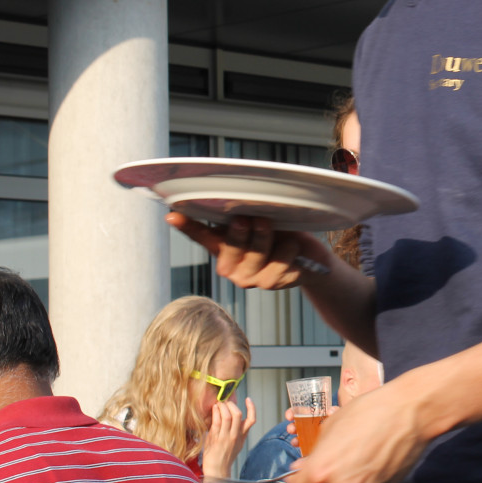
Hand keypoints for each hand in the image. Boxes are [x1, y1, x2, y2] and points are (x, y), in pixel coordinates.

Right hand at [167, 213, 331, 289]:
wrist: (309, 256)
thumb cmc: (281, 233)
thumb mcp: (263, 220)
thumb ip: (247, 215)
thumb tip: (237, 198)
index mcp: (223, 245)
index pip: (200, 234)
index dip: (187, 225)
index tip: (172, 214)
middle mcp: (230, 265)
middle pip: (230, 246)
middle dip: (239, 232)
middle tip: (248, 218)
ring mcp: (248, 277)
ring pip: (255, 254)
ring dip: (266, 237)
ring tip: (276, 227)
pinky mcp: (269, 284)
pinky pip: (278, 263)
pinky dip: (288, 250)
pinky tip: (293, 247)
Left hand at [202, 397, 256, 477]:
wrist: (217, 471)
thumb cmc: (224, 457)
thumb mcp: (236, 443)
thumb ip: (236, 431)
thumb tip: (230, 416)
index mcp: (242, 436)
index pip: (252, 419)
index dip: (252, 407)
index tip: (248, 399)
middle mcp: (235, 436)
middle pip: (238, 414)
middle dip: (231, 404)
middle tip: (225, 401)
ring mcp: (226, 437)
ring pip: (227, 416)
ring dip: (222, 407)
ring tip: (219, 404)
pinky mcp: (215, 439)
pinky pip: (217, 422)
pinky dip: (216, 412)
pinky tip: (214, 409)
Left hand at [286, 376, 434, 482]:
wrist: (408, 412)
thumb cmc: (370, 411)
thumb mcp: (331, 426)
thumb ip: (315, 452)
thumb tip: (304, 466)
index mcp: (322, 470)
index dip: (297, 479)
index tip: (299, 474)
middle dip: (322, 479)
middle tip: (332, 458)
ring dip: (344, 479)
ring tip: (357, 453)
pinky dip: (364, 479)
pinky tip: (371, 457)